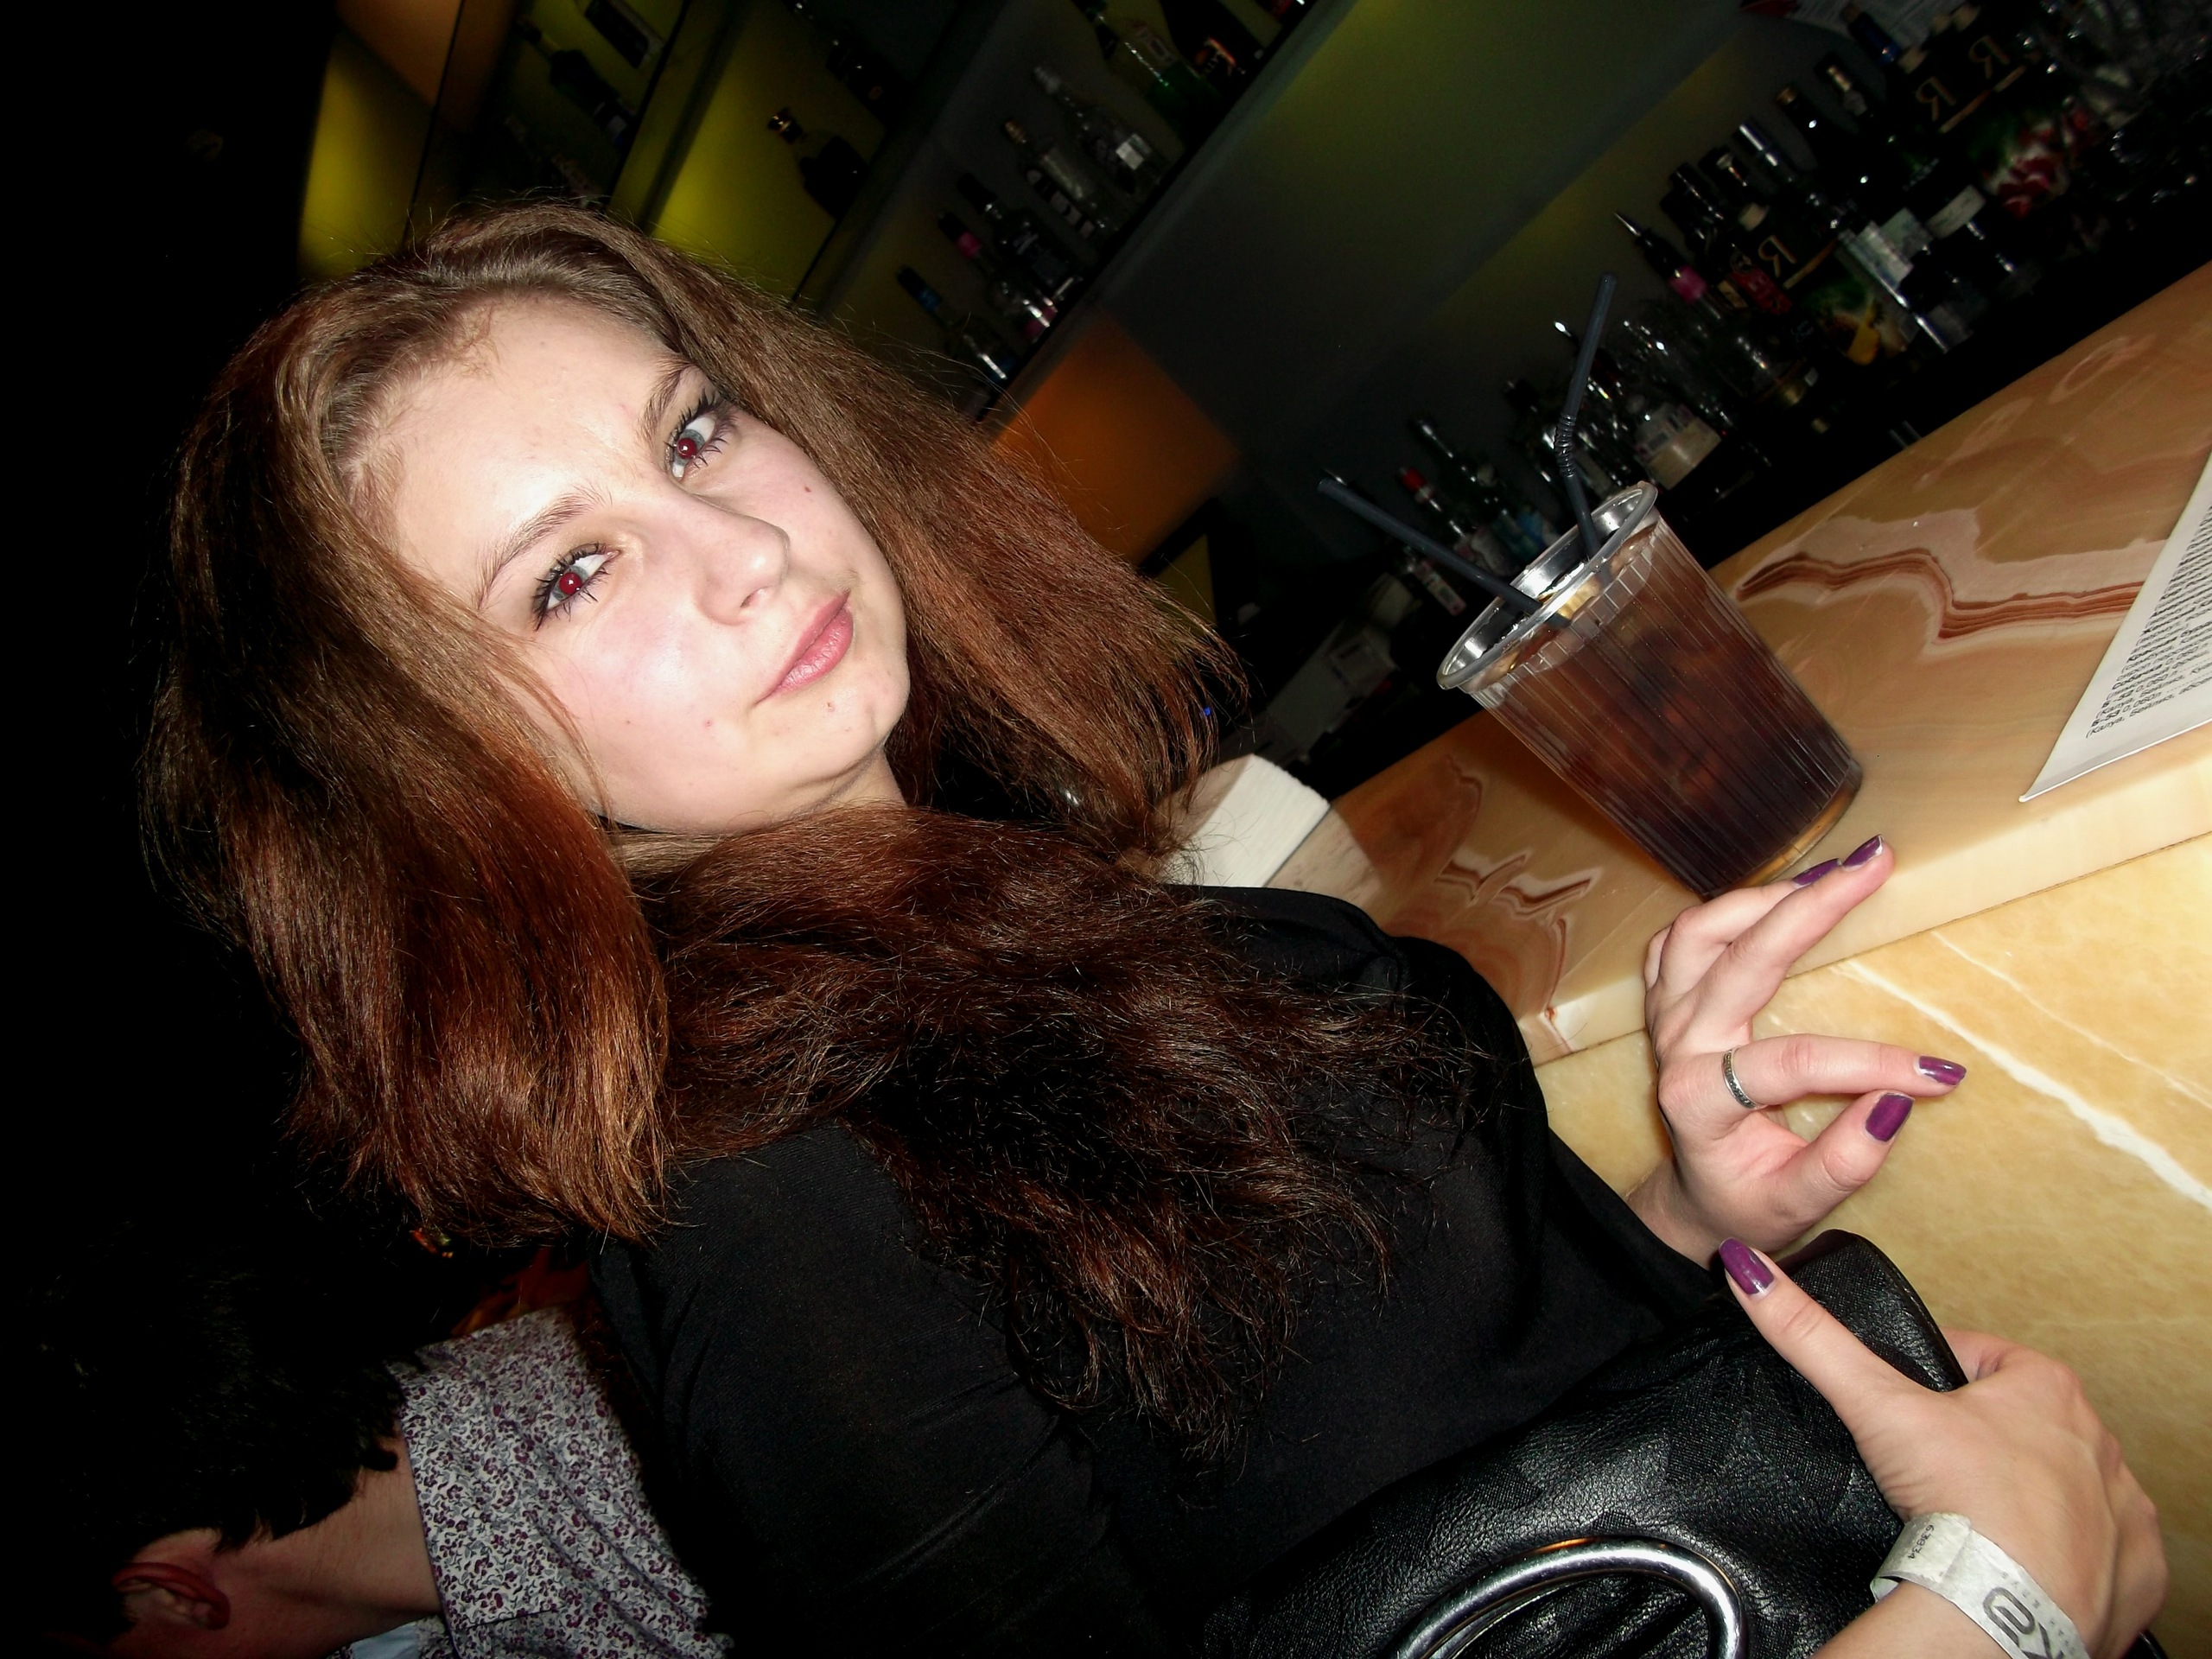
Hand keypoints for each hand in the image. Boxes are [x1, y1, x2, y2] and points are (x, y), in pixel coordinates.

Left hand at [1626, 836, 1967, 1259]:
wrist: (1693, 1196)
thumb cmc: (1748, 1199)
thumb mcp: (1796, 1204)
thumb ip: (1843, 1163)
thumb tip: (1896, 1106)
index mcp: (1701, 1099)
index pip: (1790, 1062)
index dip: (1869, 1063)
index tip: (1940, 1073)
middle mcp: (1678, 1045)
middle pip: (1739, 960)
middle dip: (1811, 908)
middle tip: (1876, 866)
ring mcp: (1667, 1017)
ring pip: (1699, 932)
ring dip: (1764, 895)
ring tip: (1833, 874)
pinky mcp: (1667, 1002)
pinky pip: (1681, 938)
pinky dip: (1727, 909)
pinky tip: (1779, 896)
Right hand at [1723, 1242, 2166, 1658]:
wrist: (2008, 1605)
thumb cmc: (1962, 1498)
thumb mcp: (1875, 1405)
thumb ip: (1811, 1337)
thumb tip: (1750, 1272)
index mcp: (2045, 1388)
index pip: (1981, 1359)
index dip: (1934, 1381)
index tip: (1908, 1413)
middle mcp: (2095, 1439)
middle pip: (2024, 1422)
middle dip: (1982, 1441)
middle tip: (1934, 1473)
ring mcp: (2119, 1505)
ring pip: (2067, 1483)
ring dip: (2029, 1496)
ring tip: (1973, 1521)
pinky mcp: (2134, 1567)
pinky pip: (2103, 1549)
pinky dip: (2067, 1554)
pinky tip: (2024, 1561)